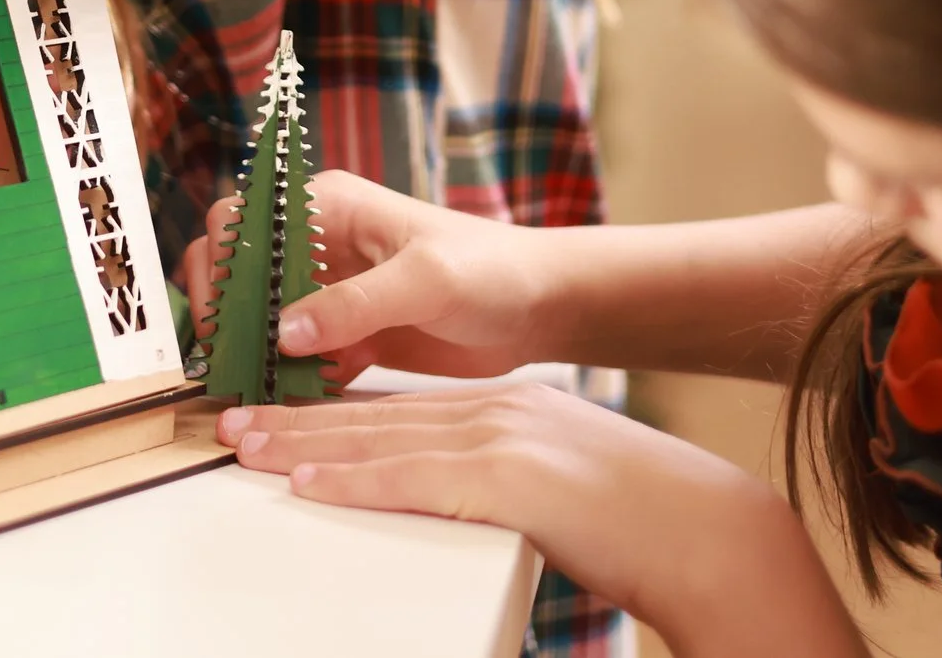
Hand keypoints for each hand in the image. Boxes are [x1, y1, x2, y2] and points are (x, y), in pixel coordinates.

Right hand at [184, 170, 553, 381]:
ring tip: (247, 394)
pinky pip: (300, 362)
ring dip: (253, 356)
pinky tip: (289, 408)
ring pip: (265, 323)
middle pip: (240, 273)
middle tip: (228, 360)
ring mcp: (332, 295)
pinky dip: (288, 384)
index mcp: (328, 207)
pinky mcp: (349, 338)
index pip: (242, 220)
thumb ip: (354, 303)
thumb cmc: (493, 269)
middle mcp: (320, 247)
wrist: (544, 309)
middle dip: (227, 315)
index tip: (222, 313)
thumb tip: (284, 331)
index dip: (219, 262)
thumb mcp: (426, 279)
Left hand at [220, 387, 865, 656]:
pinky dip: (351, 481)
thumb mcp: (563, 485)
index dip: (335, 412)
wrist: (709, 533)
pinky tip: (305, 482)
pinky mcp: (507, 480)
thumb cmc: (646, 524)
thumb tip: (462, 499)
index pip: (401, 409)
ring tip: (245, 446)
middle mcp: (498, 412)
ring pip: (379, 441)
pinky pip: (410, 481)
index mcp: (510, 410)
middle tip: (233, 422)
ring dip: (302, 444)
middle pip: (376, 416)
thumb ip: (507, 481)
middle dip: (298, 418)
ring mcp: (502, 440)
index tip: (282, 416)